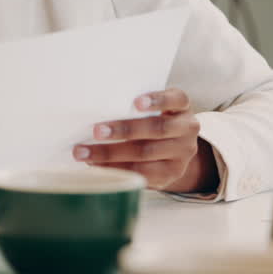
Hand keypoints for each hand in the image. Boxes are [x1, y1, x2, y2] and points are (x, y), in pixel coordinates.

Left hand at [73, 88, 218, 193]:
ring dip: (111, 153)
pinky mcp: (172, 173)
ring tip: (85, 153)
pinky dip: (118, 169)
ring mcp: (182, 153)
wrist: (174, 149)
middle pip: (156, 128)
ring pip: (146, 153)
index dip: (157, 100)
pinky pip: (143, 173)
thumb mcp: (152, 108)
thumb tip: (91, 109)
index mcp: (181, 106)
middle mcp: (187, 128)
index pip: (175, 99)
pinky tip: (98, 166)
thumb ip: (132, 106)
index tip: (136, 103)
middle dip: (124, 130)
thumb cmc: (152, 119)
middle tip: (96, 131)